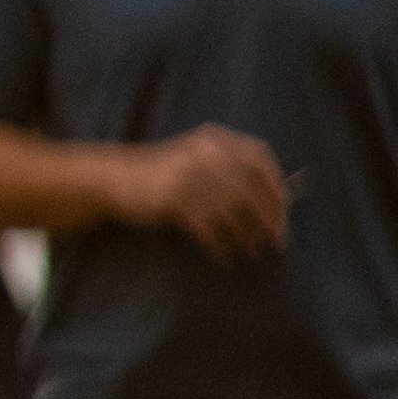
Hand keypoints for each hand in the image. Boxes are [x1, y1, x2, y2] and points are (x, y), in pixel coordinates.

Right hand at [138, 127, 290, 259]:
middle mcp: (205, 154)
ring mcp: (188, 176)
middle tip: (278, 241)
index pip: (260, 160)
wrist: (112, 178)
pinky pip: (209, 229)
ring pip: (233, 212)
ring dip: (247, 237)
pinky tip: (223, 258)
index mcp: (214, 140)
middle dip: (270, 218)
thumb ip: (230, 169)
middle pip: (251, 189)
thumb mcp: (197, 158)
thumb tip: (276, 202)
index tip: (284, 212)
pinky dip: (221, 247)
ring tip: (252, 253)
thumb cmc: (163, 174)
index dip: (277, 187)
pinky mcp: (174, 200)